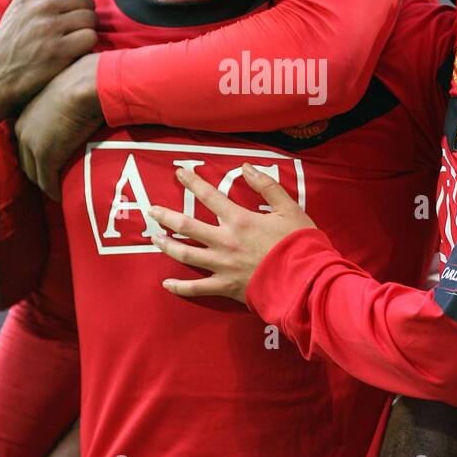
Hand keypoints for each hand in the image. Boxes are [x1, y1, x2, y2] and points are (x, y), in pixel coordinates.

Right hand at [0, 0, 96, 122]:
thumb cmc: (13, 46)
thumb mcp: (19, 12)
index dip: (76, 2)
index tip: (69, 17)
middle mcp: (40, 6)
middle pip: (85, 2)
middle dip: (84, 17)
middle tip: (75, 33)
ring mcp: (49, 28)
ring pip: (90, 19)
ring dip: (87, 32)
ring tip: (73, 44)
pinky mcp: (58, 50)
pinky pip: (90, 38)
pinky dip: (87, 48)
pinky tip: (74, 55)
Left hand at [15, 56, 102, 200]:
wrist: (88, 83)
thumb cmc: (85, 82)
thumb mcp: (65, 94)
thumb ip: (61, 107)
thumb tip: (74, 114)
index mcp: (24, 114)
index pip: (24, 143)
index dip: (36, 156)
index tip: (50, 163)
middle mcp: (22, 130)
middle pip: (25, 161)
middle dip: (38, 173)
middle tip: (54, 181)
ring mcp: (32, 144)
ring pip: (34, 174)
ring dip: (46, 184)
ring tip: (60, 189)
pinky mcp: (45, 156)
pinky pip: (47, 183)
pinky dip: (54, 192)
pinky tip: (63, 196)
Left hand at [147, 163, 316, 303]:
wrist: (304, 280)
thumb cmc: (299, 244)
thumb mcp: (289, 208)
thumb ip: (267, 185)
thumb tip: (245, 168)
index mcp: (239, 220)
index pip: (209, 195)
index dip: (192, 182)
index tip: (179, 173)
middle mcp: (224, 241)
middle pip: (187, 225)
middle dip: (166, 216)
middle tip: (151, 210)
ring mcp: (221, 265)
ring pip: (185, 254)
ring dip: (167, 245)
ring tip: (155, 238)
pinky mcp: (225, 287)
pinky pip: (196, 288)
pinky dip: (179, 287)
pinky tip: (166, 284)